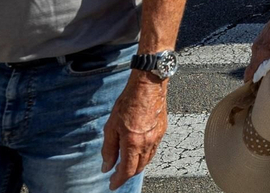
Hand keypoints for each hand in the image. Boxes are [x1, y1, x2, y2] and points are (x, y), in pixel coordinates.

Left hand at [101, 72, 167, 189]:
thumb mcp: (111, 127)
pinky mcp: (162, 130)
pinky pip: (154, 150)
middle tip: (117, 175)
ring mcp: (157, 137)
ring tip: (126, 164)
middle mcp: (147, 143)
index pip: (126, 171)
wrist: (148, 86)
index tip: (112, 185)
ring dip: (137, 166)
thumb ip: (108, 149)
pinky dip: (145, 156)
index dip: (118, 180)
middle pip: (138, 168)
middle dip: (127, 175)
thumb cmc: (129, 102)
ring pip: (147, 160)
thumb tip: (106, 166)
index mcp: (133, 143)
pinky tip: (138, 151)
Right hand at [245, 11, 269, 83]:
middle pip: (253, 66)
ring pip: (256, 59)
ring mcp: (257, 43)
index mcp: (260, 54)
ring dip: (260, 65)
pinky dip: (262, 57)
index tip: (251, 88)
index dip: (249, 80)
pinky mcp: (260, 39)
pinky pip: (258, 52)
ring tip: (268, 71)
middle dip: (256, 74)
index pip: (250, 71)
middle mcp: (255, 49)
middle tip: (263, 82)